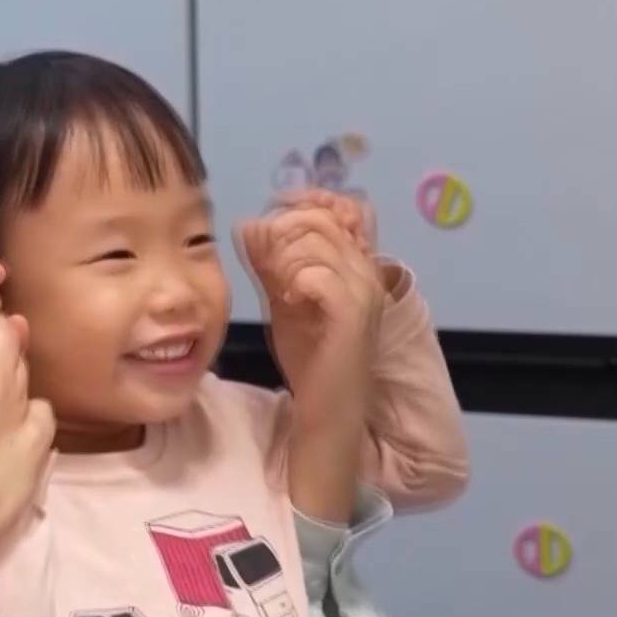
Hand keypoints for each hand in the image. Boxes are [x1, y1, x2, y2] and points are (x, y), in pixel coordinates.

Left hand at [235, 200, 384, 421]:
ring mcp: (364, 290)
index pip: (336, 209)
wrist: (326, 408)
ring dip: (286, 261)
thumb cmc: (309, 356)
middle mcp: (367, 271)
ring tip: (280, 289)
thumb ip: (272, 264)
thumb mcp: (284, 300)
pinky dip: (295, 282)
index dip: (299, 208)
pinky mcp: (353, 313)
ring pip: (317, 243)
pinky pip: (318, 275)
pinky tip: (290, 302)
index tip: (267, 229)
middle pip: (320, 220)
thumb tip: (249, 226)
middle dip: (283, 235)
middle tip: (270, 267)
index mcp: (356, 265)